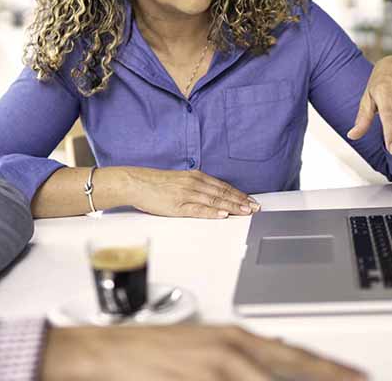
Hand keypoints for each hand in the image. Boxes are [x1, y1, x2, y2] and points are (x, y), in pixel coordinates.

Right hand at [41, 325, 365, 380]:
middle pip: (288, 370)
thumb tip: (264, 368)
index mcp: (234, 338)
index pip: (293, 355)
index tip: (358, 376)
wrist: (100, 352)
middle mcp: (228, 352)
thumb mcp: (202, 352)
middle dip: (324, 378)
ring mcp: (210, 370)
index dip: (328, 368)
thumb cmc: (150, 353)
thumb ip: (237, 362)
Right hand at [122, 166, 258, 218]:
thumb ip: (195, 186)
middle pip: (222, 193)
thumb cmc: (155, 184)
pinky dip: (212, 212)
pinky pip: (198, 209)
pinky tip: (223, 215)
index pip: (222, 186)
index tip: (250, 200)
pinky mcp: (178, 205)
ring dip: (232, 206)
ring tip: (246, 212)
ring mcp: (186, 193)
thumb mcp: (179, 180)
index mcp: (195, 176)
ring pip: (215, 200)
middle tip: (255, 208)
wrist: (136, 182)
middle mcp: (194, 183)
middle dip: (241, 201)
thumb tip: (211, 195)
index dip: (238, 194)